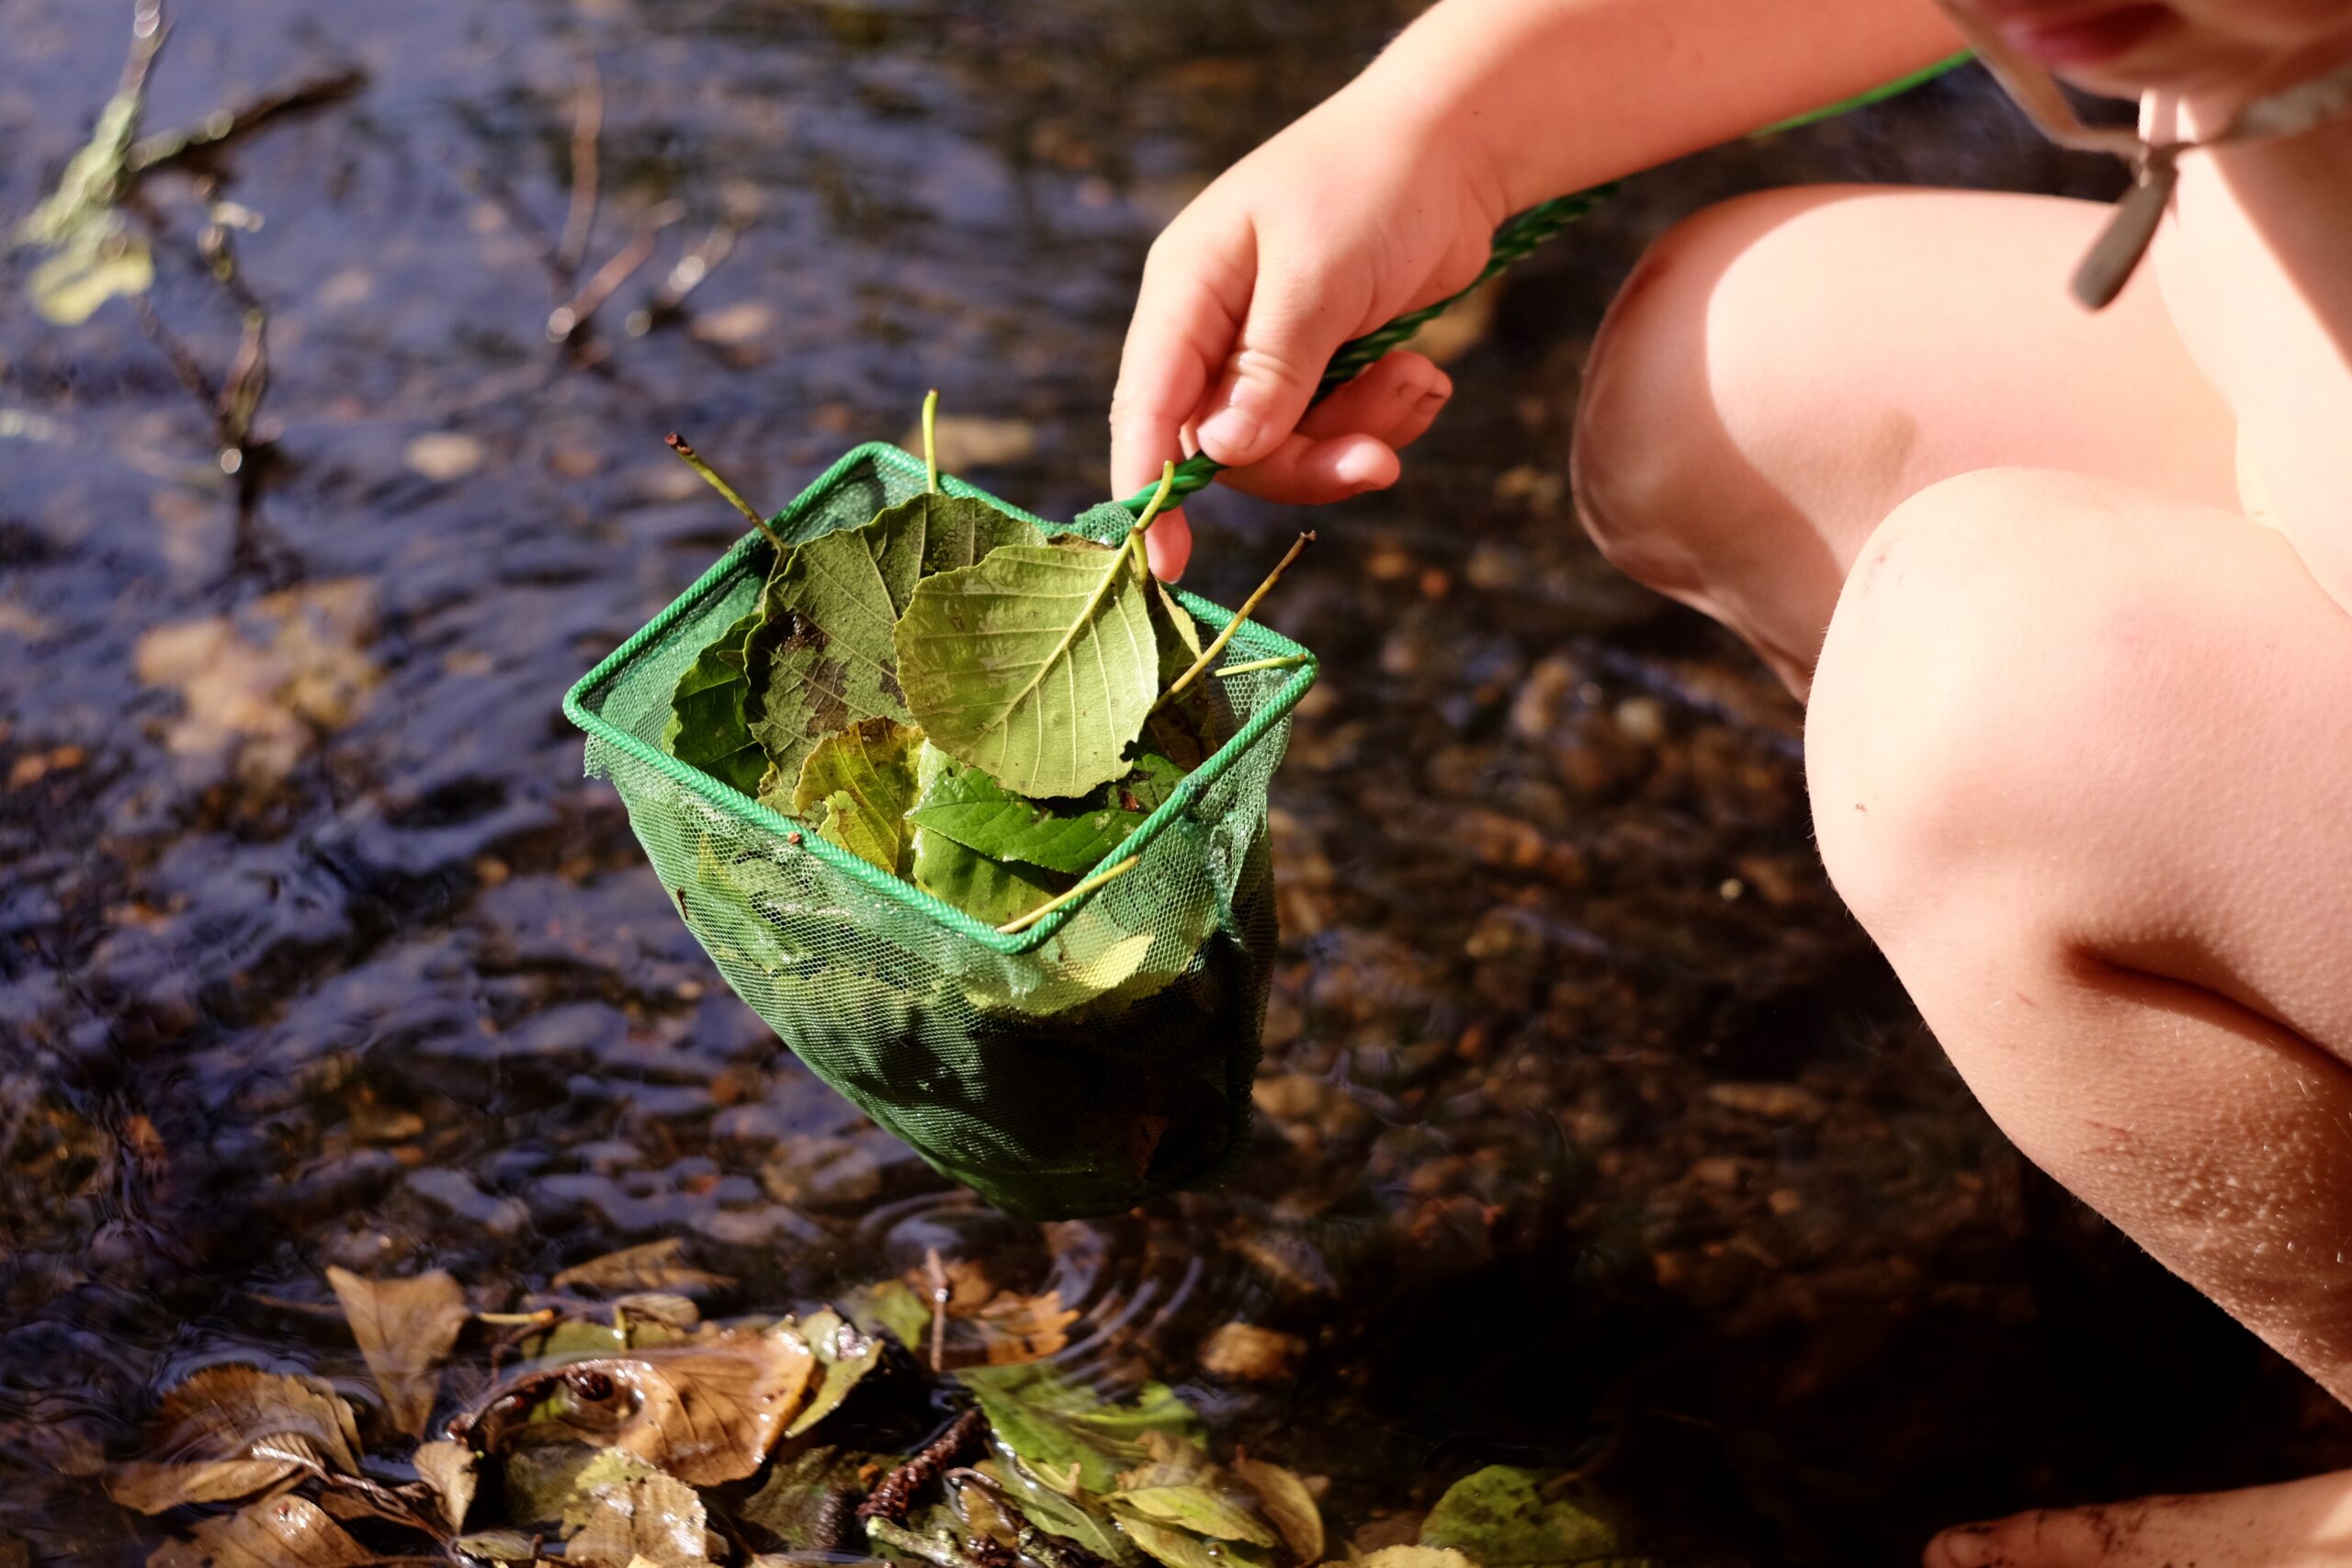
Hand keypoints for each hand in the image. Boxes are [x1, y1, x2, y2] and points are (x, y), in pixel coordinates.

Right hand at [1109, 79, 1508, 577]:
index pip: (1147, 408)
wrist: (1457, 148)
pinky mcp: (1324, 367)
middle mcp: (1216, 331)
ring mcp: (1271, 352)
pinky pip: (1338, 432)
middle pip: (1230, 450)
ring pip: (1291, 449)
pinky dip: (1386, 417)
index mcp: (1186, 293)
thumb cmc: (1372, 186)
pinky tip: (1421, 374)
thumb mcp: (1319, 274)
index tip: (1162, 565)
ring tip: (1416, 382)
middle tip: (1378, 460)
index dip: (1149, 489)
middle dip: (1308, 461)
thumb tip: (1221, 454)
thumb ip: (1271, 368)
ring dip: (1361, 434)